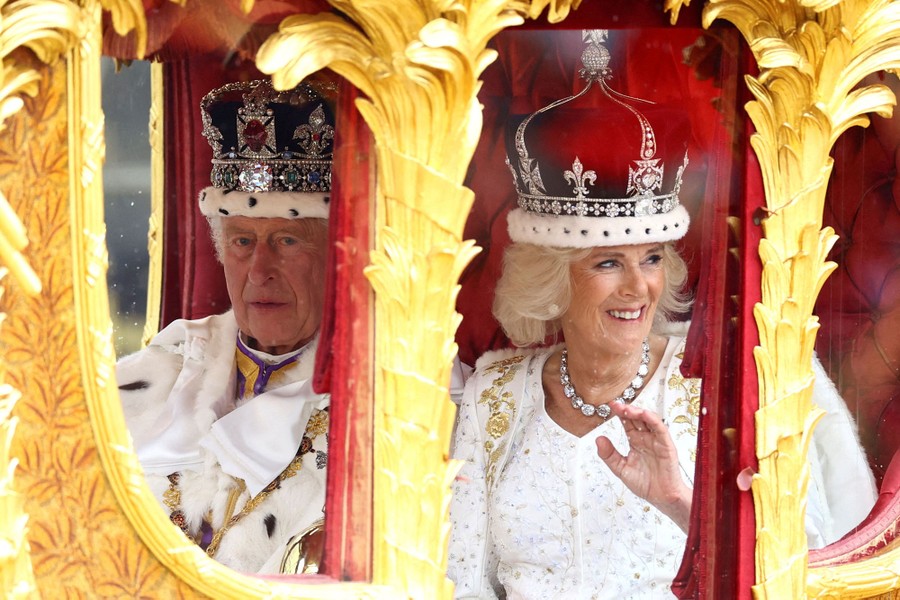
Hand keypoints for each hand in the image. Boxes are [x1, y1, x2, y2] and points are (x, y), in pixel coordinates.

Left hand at [595, 402, 692, 531]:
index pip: (627, 423)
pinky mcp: (666, 445)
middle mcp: (646, 438)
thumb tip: (598, 439)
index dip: (618, 413)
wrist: (661, 497)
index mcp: (635, 441)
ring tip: (626, 409)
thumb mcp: (621, 468)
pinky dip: (652, 420)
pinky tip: (644, 414)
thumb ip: (609, 454)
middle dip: (626, 409)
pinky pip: (660, 429)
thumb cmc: (645, 483)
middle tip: (615, 404)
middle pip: (636, 418)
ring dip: (638, 412)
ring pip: (648, 420)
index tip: (608, 405)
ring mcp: (656, 440)